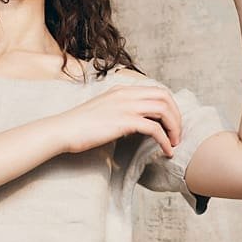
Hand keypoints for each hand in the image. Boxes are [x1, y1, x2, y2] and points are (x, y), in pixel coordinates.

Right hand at [60, 79, 180, 159]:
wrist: (64, 130)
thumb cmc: (79, 125)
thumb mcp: (103, 110)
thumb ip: (120, 110)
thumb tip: (134, 124)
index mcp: (123, 90)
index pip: (157, 90)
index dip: (170, 107)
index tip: (171, 123)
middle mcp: (127, 94)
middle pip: (165, 97)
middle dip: (177, 116)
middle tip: (177, 134)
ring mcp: (126, 106)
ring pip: (164, 110)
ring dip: (174, 128)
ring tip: (174, 143)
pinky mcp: (124, 121)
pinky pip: (154, 129)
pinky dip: (165, 140)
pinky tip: (166, 151)